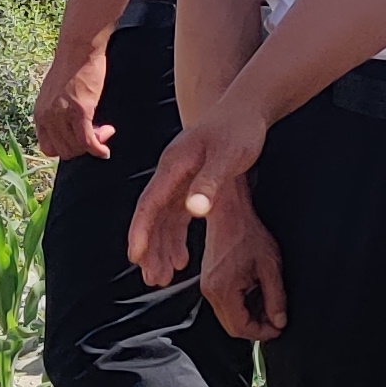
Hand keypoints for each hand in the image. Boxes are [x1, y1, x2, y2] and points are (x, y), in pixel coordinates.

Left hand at [33, 39, 111, 162]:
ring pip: (77, 148)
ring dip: (93, 145)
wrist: (79, 47)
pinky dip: (98, 149)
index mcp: (39, 114)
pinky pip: (88, 140)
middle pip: (64, 151)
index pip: (48, 148)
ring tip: (105, 131)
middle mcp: (47, 117)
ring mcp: (62, 115)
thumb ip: (57, 112)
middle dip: (82, 149)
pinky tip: (105, 150)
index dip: (66, 149)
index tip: (79, 141)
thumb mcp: (56, 94)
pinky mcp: (80, 110)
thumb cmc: (71, 66)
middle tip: (97, 135)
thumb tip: (71, 130)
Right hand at [128, 102, 263, 288]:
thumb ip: (210, 183)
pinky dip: (176, 237)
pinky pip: (176, 215)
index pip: (151, 202)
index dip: (142, 230)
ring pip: (163, 218)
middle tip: (152, 279)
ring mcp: (180, 177)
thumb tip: (193, 211)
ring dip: (162, 247)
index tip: (136, 255)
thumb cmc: (240, 129)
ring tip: (162, 277)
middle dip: (150, 247)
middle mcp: (171, 172)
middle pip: (153, 215)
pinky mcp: (192, 182)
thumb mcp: (228, 156)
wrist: (248, 107)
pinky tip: (181, 258)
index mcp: (174, 164)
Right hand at [198, 183, 286, 342]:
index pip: (240, 328)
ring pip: (228, 317)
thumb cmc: (245, 232)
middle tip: (275, 320)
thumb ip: (276, 297)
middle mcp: (210, 291)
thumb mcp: (270, 266)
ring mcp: (207, 286)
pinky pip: (225, 304)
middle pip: (232, 327)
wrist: (228, 213)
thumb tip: (279, 320)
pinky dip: (241, 305)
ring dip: (249, 316)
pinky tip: (256, 294)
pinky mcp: (209, 281)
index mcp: (223, 289)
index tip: (277, 329)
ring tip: (268, 305)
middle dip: (256, 327)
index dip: (262, 333)